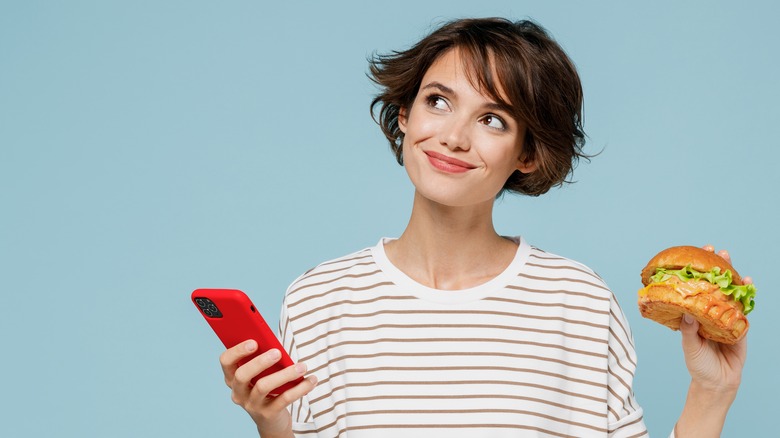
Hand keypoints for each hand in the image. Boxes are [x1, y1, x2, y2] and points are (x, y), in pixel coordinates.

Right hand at [220, 340, 316, 436]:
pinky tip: (311, 380)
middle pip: (242, 375)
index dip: (237, 350)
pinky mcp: (267, 414)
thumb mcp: (261, 373)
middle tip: (277, 352)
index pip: (226, 362)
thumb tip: (275, 345)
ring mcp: (252, 404)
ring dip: (285, 374)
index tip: (254, 341)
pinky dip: (300, 388)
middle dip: (259, 362)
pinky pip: (284, 399)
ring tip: (302, 367)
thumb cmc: (267, 387)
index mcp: (233, 377)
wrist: (272, 419)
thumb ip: (263, 358)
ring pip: (263, 386)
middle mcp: (238, 392)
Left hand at [679, 245, 749, 394]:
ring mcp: (726, 317)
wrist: (717, 383)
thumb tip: (686, 312)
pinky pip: (744, 308)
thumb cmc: (698, 364)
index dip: (697, 273)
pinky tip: (748, 283)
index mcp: (695, 315)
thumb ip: (688, 330)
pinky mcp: (740, 326)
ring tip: (731, 260)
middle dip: (717, 268)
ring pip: (731, 293)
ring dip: (732, 276)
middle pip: (715, 286)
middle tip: (717, 251)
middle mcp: (711, 312)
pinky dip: (747, 295)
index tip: (695, 255)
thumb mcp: (689, 346)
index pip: (696, 289)